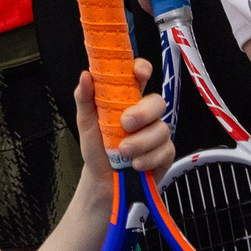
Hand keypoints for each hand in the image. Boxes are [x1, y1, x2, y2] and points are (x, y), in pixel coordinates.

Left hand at [72, 60, 173, 175]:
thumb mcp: (86, 122)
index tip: (138, 73)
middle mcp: (146, 113)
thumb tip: (85, 75)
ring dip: (141, 141)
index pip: (140, 76)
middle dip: (143, 113)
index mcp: (127, 99)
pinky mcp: (165, 153)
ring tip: (123, 151)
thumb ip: (85, 98)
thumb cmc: (96, 147)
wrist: (102, 181)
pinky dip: (148, 158)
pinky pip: (165, 150)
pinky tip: (135, 164)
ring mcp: (157, 133)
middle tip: (125, 124)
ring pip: (162, 129)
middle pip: (157, 101)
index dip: (143, 69)